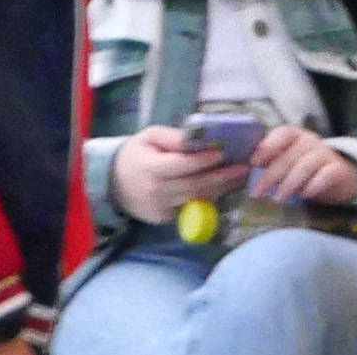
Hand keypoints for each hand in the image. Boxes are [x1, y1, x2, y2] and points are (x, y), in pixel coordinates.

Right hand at [110, 124, 240, 221]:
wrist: (111, 184)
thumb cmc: (135, 154)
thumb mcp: (150, 137)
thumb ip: (175, 137)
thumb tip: (201, 137)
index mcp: (151, 169)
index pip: (180, 166)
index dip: (203, 160)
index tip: (224, 151)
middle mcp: (156, 191)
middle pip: (194, 185)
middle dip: (222, 176)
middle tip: (245, 165)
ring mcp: (161, 208)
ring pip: (197, 198)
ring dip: (222, 188)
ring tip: (242, 175)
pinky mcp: (165, 218)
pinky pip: (191, 207)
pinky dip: (210, 197)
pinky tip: (225, 186)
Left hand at [247, 126, 356, 207]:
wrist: (340, 177)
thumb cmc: (303, 169)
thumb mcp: (286, 162)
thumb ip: (269, 161)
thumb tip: (243, 167)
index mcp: (295, 136)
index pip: (283, 133)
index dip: (268, 145)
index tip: (254, 162)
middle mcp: (311, 141)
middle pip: (290, 154)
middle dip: (271, 175)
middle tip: (257, 193)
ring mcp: (326, 154)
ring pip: (306, 165)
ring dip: (289, 183)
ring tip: (278, 199)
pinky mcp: (339, 169)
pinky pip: (327, 174)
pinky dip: (314, 184)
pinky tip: (305, 195)